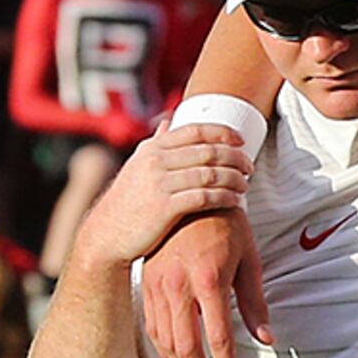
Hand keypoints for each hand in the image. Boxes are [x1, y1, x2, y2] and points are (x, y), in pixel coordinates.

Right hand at [77, 123, 251, 270]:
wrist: (107, 235)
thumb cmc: (127, 202)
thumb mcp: (136, 166)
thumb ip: (154, 144)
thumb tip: (167, 123)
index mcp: (152, 148)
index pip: (195, 131)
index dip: (223, 133)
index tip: (241, 140)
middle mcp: (155, 161)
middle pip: (208, 151)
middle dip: (235, 157)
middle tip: (249, 166)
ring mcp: (160, 184)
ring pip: (210, 174)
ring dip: (234, 178)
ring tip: (245, 184)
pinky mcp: (164, 208)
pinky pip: (205, 197)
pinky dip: (225, 197)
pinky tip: (236, 201)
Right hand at [136, 204, 274, 357]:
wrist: (187, 195)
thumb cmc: (226, 224)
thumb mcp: (248, 258)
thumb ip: (254, 302)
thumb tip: (266, 339)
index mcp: (209, 279)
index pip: (218, 338)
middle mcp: (178, 285)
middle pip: (186, 348)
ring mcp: (158, 285)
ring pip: (165, 341)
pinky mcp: (147, 283)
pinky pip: (153, 326)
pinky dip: (164, 349)